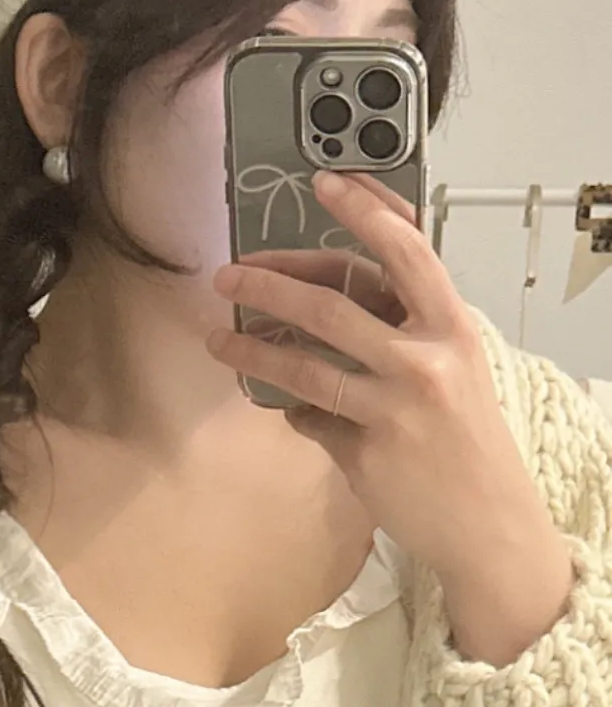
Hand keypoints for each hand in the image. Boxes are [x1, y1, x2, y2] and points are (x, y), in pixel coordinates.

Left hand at [207, 169, 564, 592]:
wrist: (488, 523)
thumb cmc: (467, 438)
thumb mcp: (457, 365)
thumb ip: (406, 325)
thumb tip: (329, 288)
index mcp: (452, 327)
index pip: (405, 252)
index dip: (364, 212)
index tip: (324, 183)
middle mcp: (425, 361)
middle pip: (330, 307)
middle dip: (267, 286)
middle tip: (227, 277)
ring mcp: (393, 408)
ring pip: (303, 367)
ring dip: (251, 350)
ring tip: (218, 339)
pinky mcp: (365, 452)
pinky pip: (309, 419)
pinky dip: (293, 411)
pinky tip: (288, 409)